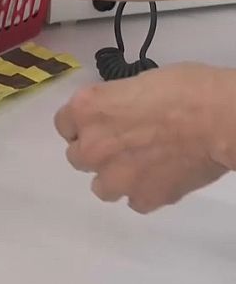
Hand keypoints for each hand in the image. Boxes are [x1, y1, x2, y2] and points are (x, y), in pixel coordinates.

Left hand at [54, 63, 235, 213]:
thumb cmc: (185, 89)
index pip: (63, 124)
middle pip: (77, 156)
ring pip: (100, 186)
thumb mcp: (135, 83)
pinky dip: (145, 192)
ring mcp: (115, 176)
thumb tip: (117, 114)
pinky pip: (134, 200)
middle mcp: (92, 145)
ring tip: (140, 166)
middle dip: (97, 151)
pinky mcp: (142, 198)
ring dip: (115, 177)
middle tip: (123, 145)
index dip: (82, 124)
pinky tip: (162, 178)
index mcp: (87, 110)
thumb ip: (114, 104)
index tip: (99, 124)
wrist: (221, 119)